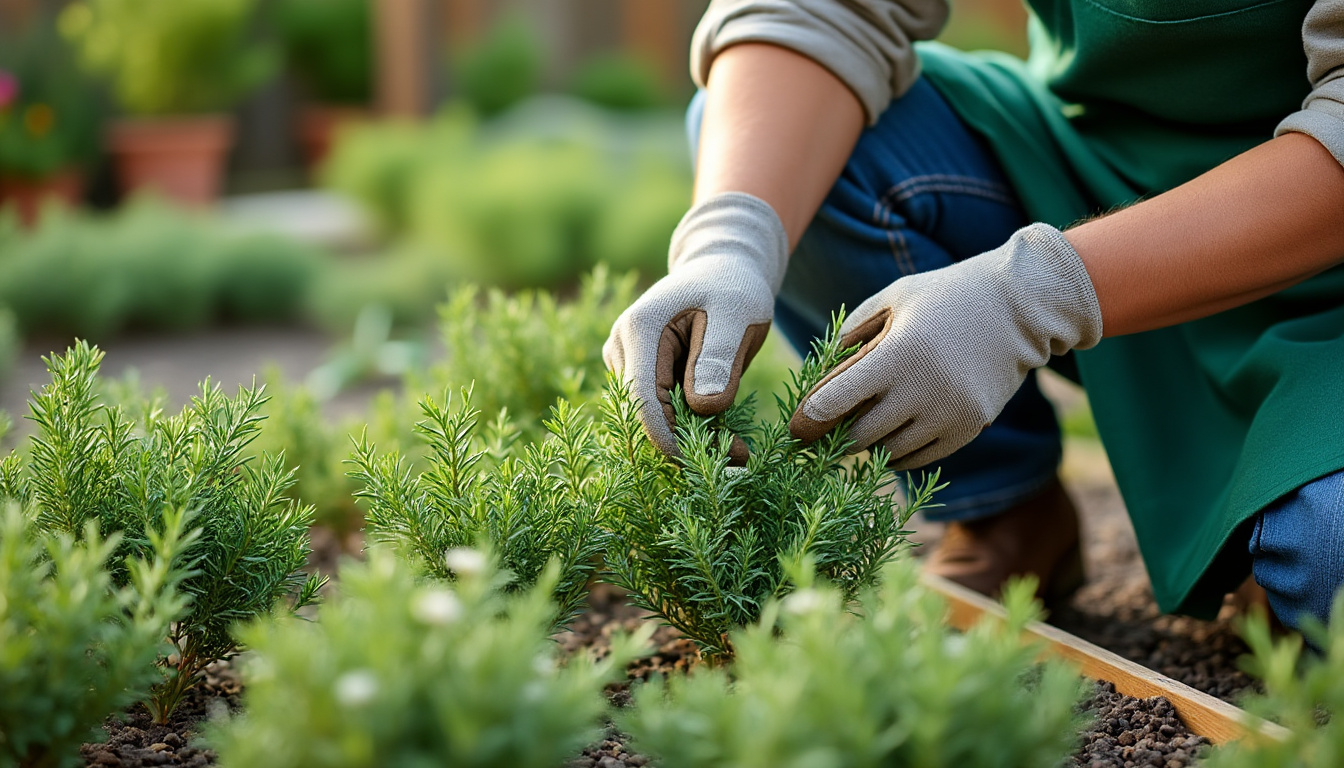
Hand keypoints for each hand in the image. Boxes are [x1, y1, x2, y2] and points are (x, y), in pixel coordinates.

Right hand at [604, 192, 788, 458]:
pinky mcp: (639, 375)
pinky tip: (724, 432)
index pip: (642, 399)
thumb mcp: (737, 314)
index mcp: (640, 329)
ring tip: (738, 446)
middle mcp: (622, 347)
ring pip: (654, 418)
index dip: (670, 439)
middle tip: (741, 455)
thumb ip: (719, 358)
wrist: (722, 269)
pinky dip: (691, 428)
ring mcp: (627, 362)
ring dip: (693, 438)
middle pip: (646, 414)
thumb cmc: (733, 286)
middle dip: (689, 443)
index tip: (711, 462)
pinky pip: (661, 412)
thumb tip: (703, 407)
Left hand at [788, 223, 1102, 468]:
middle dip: (836, 438)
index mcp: (898, 354)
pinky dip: (899, 454)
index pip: (837, 400)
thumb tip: (822, 369)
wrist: (1019, 307)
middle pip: (860, 434)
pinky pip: (921, 457)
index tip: (793, 431)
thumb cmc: (947, 296)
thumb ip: (854, 331)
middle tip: (820, 437)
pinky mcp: (970, 427)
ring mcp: (949, 413)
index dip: (809, 420)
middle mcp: (923, 389)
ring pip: (890, 451)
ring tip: (858, 434)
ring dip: (869, 446)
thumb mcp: (895, 298)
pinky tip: (890, 441)